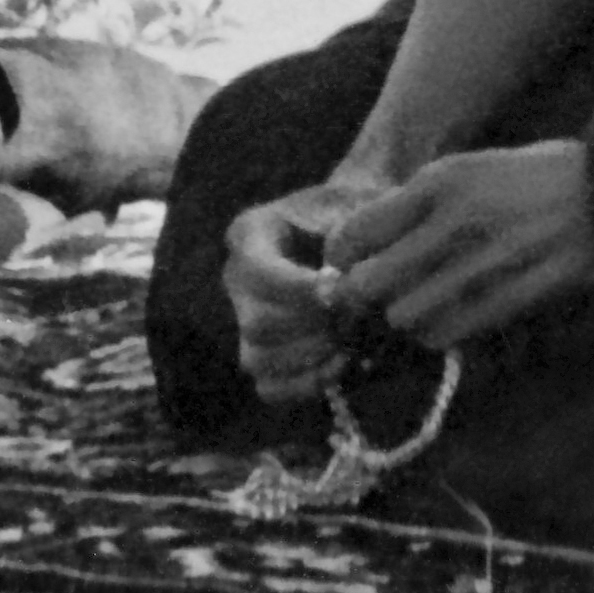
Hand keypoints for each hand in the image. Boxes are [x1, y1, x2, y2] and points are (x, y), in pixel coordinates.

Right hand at [222, 180, 368, 406]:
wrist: (356, 226)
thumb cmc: (353, 210)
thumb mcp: (350, 205)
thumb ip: (345, 240)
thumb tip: (340, 286)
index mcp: (250, 233)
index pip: (257, 270)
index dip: (298, 288)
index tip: (341, 289)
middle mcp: (237, 279)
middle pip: (256, 323)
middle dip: (310, 327)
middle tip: (352, 317)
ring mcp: (245, 319)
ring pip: (257, 359)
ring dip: (309, 357)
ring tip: (348, 341)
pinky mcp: (263, 352)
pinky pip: (269, 387)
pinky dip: (305, 385)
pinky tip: (341, 364)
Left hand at [331, 140, 593, 352]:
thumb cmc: (529, 178)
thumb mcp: (468, 168)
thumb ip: (416, 205)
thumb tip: (360, 245)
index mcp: (441, 181)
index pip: (355, 232)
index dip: (340, 257)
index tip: (347, 263)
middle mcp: (458, 221)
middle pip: (371, 284)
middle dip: (365, 295)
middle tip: (376, 295)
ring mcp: (490, 262)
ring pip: (407, 316)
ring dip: (406, 317)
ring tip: (419, 307)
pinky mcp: (518, 295)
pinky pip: (451, 332)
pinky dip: (441, 332)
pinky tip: (452, 317)